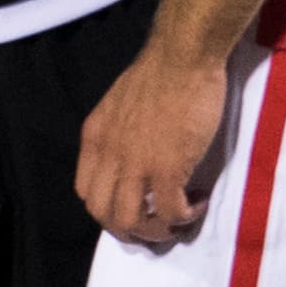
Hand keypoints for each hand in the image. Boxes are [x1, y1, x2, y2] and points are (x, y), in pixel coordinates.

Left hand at [76, 39, 227, 244]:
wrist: (184, 55)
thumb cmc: (160, 70)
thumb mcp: (120, 103)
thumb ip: (118, 132)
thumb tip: (132, 155)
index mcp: (95, 137)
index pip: (86, 192)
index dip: (108, 207)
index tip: (134, 204)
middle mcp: (109, 155)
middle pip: (104, 214)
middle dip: (130, 229)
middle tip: (156, 222)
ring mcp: (136, 165)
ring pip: (131, 222)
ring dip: (155, 231)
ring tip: (177, 219)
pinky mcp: (167, 169)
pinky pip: (170, 212)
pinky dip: (185, 217)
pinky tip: (198, 202)